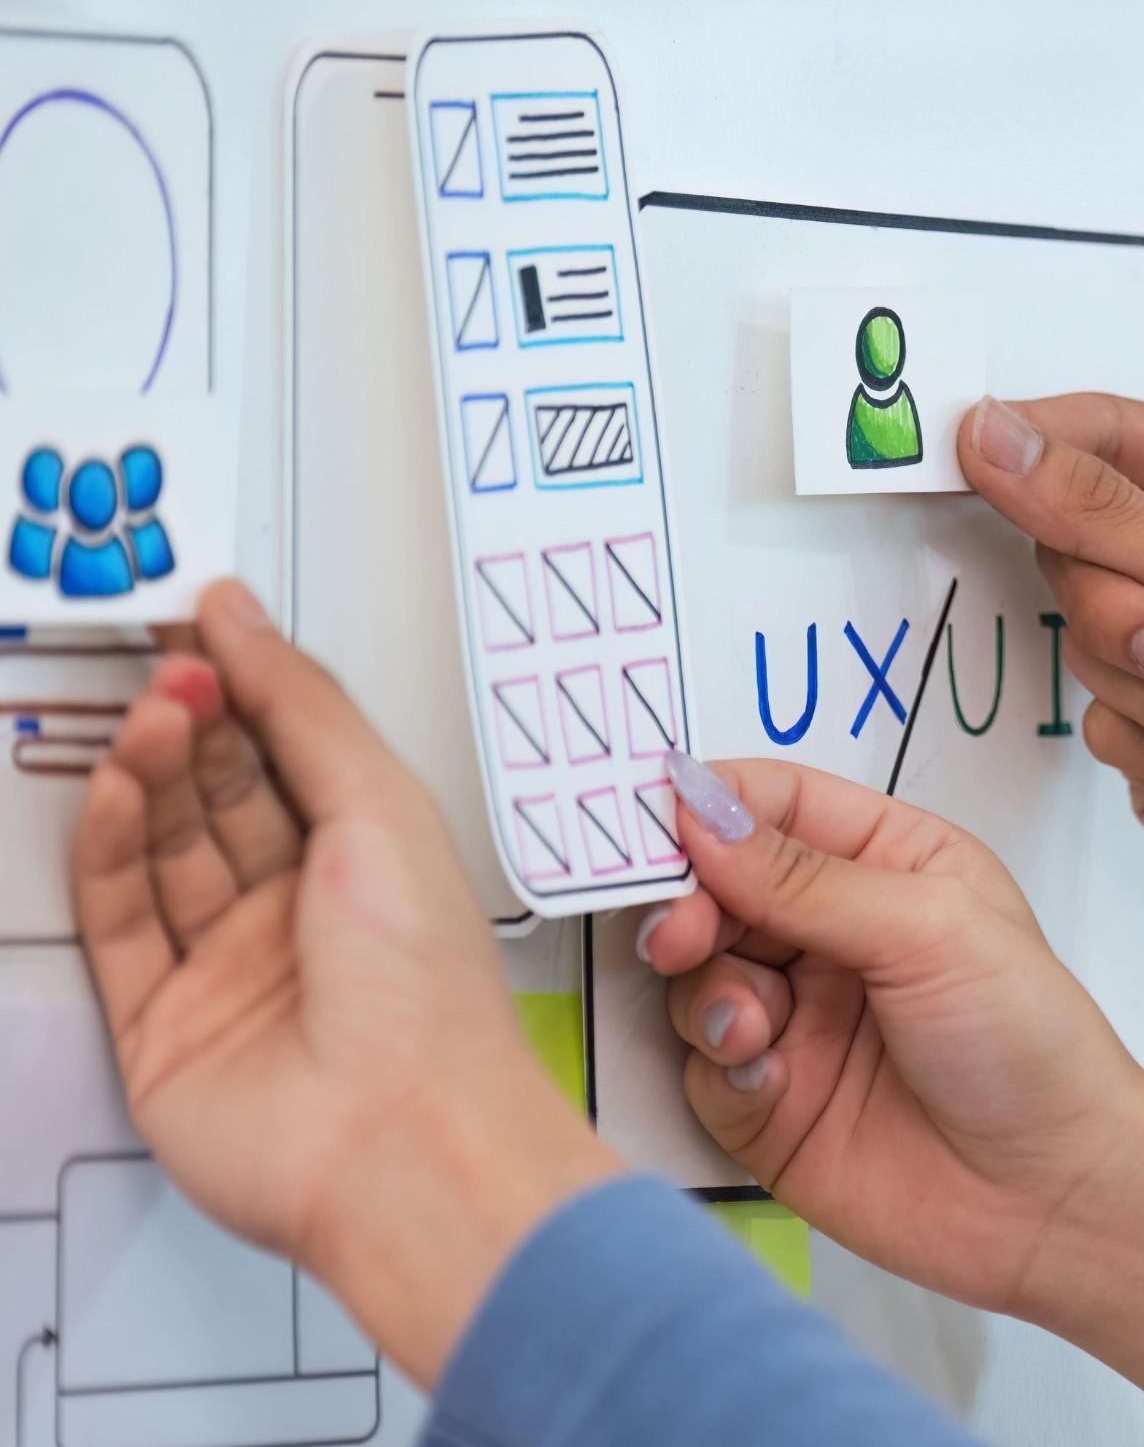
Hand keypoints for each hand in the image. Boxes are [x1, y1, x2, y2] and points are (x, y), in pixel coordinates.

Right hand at [70, 581, 619, 1387]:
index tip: (205, 626)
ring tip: (149, 716)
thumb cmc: (423, 986)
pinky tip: (115, 788)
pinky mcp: (162, 1026)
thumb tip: (242, 617)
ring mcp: (229, 970)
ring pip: (167, 848)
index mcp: (369, 863)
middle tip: (172, 667)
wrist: (397, 1137)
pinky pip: (122, 921)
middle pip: (224, 796)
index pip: (291, 755)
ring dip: (152, 774)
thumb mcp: (378, 807)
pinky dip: (109, 849)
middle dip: (197, 726)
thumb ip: (301, 707)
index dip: (248, 688)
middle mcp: (301, 914)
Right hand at [644, 752, 1143, 1446]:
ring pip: (695, 974)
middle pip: (714, 885)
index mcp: (881, 861)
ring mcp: (794, 1016)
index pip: (773, 804)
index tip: (655, 816)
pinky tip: (766, 1081)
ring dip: (705, 991)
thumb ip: (803, 877)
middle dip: (686, 903)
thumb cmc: (1026, 1040)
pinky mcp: (767, 1100)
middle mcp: (827, 931)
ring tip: (751, 1026)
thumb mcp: (928, 928)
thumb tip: (699, 808)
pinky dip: (718, 1066)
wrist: (1057, 1202)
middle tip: (680, 934)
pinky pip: (701, 1064)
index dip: (710, 803)